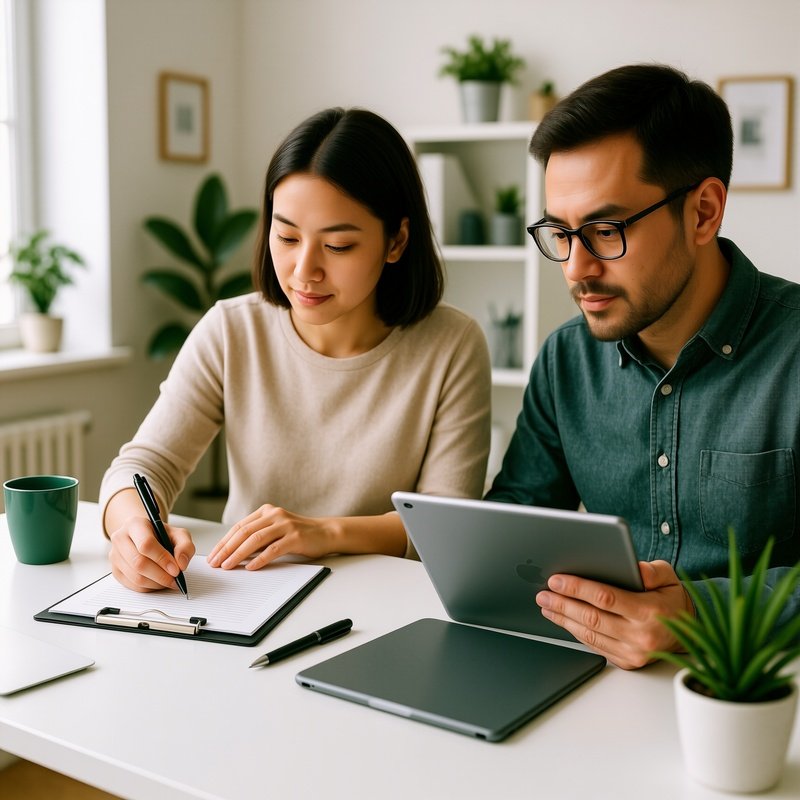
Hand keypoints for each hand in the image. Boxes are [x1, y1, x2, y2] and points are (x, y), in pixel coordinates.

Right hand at [108, 516, 194, 591]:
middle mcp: (120, 538)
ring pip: (135, 577)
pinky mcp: (115, 570)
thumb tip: (181, 564)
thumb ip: (185, 546)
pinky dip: (149, 588)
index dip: (162, 559)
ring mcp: (115, 555)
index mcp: (135, 524)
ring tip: (169, 581)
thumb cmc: (161, 535)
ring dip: (156, 583)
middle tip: (175, 579)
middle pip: (139, 563)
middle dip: (161, 575)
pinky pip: (132, 585)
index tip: (176, 569)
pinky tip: (159, 582)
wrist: (144, 536)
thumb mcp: (178, 534)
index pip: (146, 544)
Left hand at [206, 504, 336, 569]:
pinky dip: (260, 559)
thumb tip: (233, 554)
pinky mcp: (295, 537)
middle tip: (215, 563)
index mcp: (266, 511)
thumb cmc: (299, 535)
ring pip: (256, 539)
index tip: (213, 555)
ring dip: (239, 554)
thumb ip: (258, 538)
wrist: (326, 532)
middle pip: (244, 532)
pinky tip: (251, 567)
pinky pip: (273, 549)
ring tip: (228, 566)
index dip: (224, 542)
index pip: (239, 527)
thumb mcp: (276, 531)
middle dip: (227, 549)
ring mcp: (285, 525)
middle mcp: (274, 515)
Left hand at [535, 560, 693, 669]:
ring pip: (590, 635)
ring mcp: (634, 653)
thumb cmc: (674, 600)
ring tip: (547, 605)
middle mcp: (641, 636)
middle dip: (563, 604)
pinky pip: (596, 647)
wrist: (690, 633)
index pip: (605, 597)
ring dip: (564, 619)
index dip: (577, 588)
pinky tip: (564, 620)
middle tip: (543, 593)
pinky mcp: (628, 663)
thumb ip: (652, 571)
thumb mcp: (669, 577)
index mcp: (650, 611)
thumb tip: (635, 569)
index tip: (556, 580)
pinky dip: (577, 633)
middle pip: (592, 618)